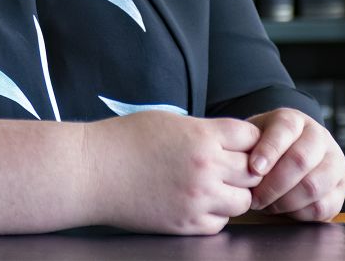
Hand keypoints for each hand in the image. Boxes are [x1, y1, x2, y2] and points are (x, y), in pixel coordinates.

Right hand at [84, 111, 263, 235]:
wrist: (92, 171)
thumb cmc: (123, 141)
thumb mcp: (169, 121)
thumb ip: (203, 131)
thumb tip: (228, 142)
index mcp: (202, 137)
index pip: (250, 137)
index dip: (246, 140)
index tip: (236, 144)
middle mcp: (206, 168)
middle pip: (253, 171)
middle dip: (244, 167)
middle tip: (228, 166)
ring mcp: (198, 198)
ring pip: (243, 201)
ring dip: (233, 193)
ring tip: (213, 186)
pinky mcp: (186, 223)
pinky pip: (220, 222)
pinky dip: (215, 214)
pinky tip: (197, 202)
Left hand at [244, 108, 344, 221]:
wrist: (285, 159)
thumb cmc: (262, 150)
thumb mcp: (252, 139)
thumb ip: (247, 146)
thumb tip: (245, 168)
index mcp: (295, 120)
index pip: (285, 128)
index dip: (269, 150)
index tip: (253, 169)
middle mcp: (320, 137)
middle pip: (300, 160)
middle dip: (273, 184)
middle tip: (254, 198)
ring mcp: (335, 163)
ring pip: (313, 186)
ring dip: (284, 201)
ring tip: (266, 206)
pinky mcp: (340, 190)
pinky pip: (321, 207)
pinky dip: (298, 214)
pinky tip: (283, 210)